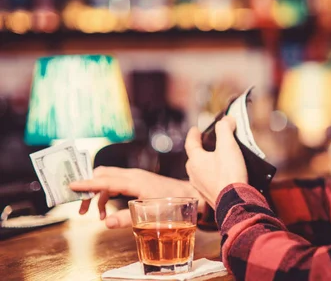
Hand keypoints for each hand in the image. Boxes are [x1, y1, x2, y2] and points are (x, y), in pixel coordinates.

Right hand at [69, 167, 202, 228]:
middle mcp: (133, 175)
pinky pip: (116, 184)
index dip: (87, 184)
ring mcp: (136, 177)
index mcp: (135, 181)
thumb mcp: (151, 214)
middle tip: (81, 207)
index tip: (71, 185)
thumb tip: (107, 223)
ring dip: (98, 195)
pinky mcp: (138, 181)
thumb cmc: (173, 204)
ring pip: (108, 180)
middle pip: (103, 175)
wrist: (190, 195)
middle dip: (89, 189)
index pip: (105, 181)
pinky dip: (108, 195)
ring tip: (98, 216)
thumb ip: (128, 218)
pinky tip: (108, 211)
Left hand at [185, 116, 247, 207]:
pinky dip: (213, 176)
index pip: (190, 143)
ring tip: (216, 160)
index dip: (193, 135)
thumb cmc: (229, 174)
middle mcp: (194, 174)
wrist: (234, 202)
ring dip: (206, 164)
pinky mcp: (210, 196)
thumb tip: (226, 120)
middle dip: (200, 150)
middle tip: (206, 144)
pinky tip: (223, 177)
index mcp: (195, 160)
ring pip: (200, 172)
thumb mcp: (227, 145)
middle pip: (194, 158)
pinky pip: (209, 182)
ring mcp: (201, 187)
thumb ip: (225, 129)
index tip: (195, 129)